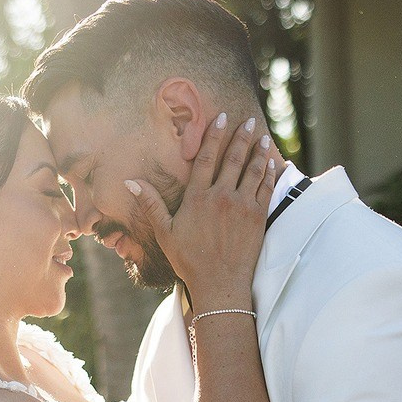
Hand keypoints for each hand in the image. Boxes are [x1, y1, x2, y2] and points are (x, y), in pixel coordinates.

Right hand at [126, 112, 283, 309]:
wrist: (220, 283)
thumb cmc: (189, 259)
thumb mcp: (164, 231)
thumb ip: (150, 204)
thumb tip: (131, 182)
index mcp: (198, 198)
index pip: (207, 158)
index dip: (215, 135)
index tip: (222, 118)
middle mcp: (222, 197)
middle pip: (234, 158)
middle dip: (242, 136)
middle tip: (249, 121)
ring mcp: (243, 206)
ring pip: (253, 170)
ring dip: (258, 151)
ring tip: (263, 136)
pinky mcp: (258, 217)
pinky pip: (266, 188)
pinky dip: (269, 173)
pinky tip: (270, 163)